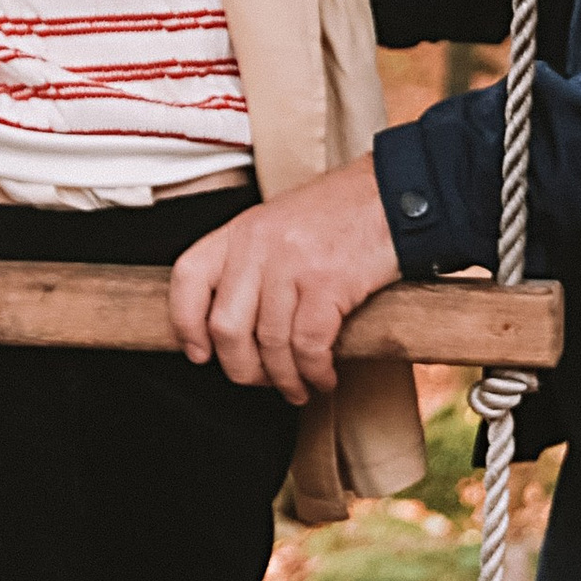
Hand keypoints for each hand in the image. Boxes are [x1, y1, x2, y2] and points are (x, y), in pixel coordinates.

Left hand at [168, 156, 401, 402]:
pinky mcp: (328, 282)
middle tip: (261, 381)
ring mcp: (292, 263)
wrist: (395, 193)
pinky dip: (314, 371)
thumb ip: (252, 262)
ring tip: (299, 388)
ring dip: (284, 379)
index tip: (198, 352)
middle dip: (242, 368)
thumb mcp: (280, 223)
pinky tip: (323, 377)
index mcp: (241, 230)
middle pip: (226, 326)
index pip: (188, 277)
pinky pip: (308, 345)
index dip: (185, 323)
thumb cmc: (342, 213)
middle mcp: (258, 245)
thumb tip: (233, 324)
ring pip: (269, 343)